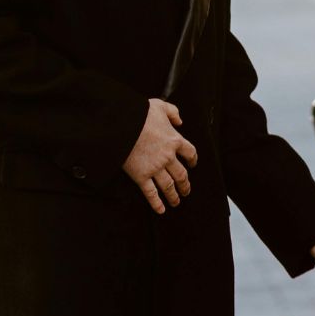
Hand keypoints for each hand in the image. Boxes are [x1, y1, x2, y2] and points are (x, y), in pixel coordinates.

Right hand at [122, 98, 197, 213]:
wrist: (121, 124)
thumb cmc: (140, 113)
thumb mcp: (160, 106)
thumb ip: (173, 112)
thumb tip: (180, 120)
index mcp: (175, 140)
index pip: (190, 153)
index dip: (193, 160)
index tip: (192, 165)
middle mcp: (168, 157)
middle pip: (182, 174)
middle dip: (185, 185)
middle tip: (186, 191)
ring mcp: (155, 168)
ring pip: (169, 186)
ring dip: (174, 196)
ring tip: (176, 202)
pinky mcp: (141, 176)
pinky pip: (151, 193)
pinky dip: (157, 203)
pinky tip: (161, 210)